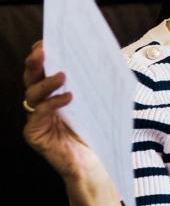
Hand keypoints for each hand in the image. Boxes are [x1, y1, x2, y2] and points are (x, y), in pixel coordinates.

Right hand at [22, 40, 102, 183]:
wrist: (91, 163)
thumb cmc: (93, 132)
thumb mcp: (94, 104)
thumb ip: (91, 85)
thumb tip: (102, 59)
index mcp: (51, 95)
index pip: (42, 72)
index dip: (40, 57)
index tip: (44, 42)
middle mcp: (39, 105)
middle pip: (31, 79)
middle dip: (35, 63)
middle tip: (43, 51)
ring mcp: (34, 119)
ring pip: (32, 95)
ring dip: (46, 83)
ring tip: (62, 75)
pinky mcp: (33, 133)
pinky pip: (39, 114)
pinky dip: (53, 103)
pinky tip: (68, 97)